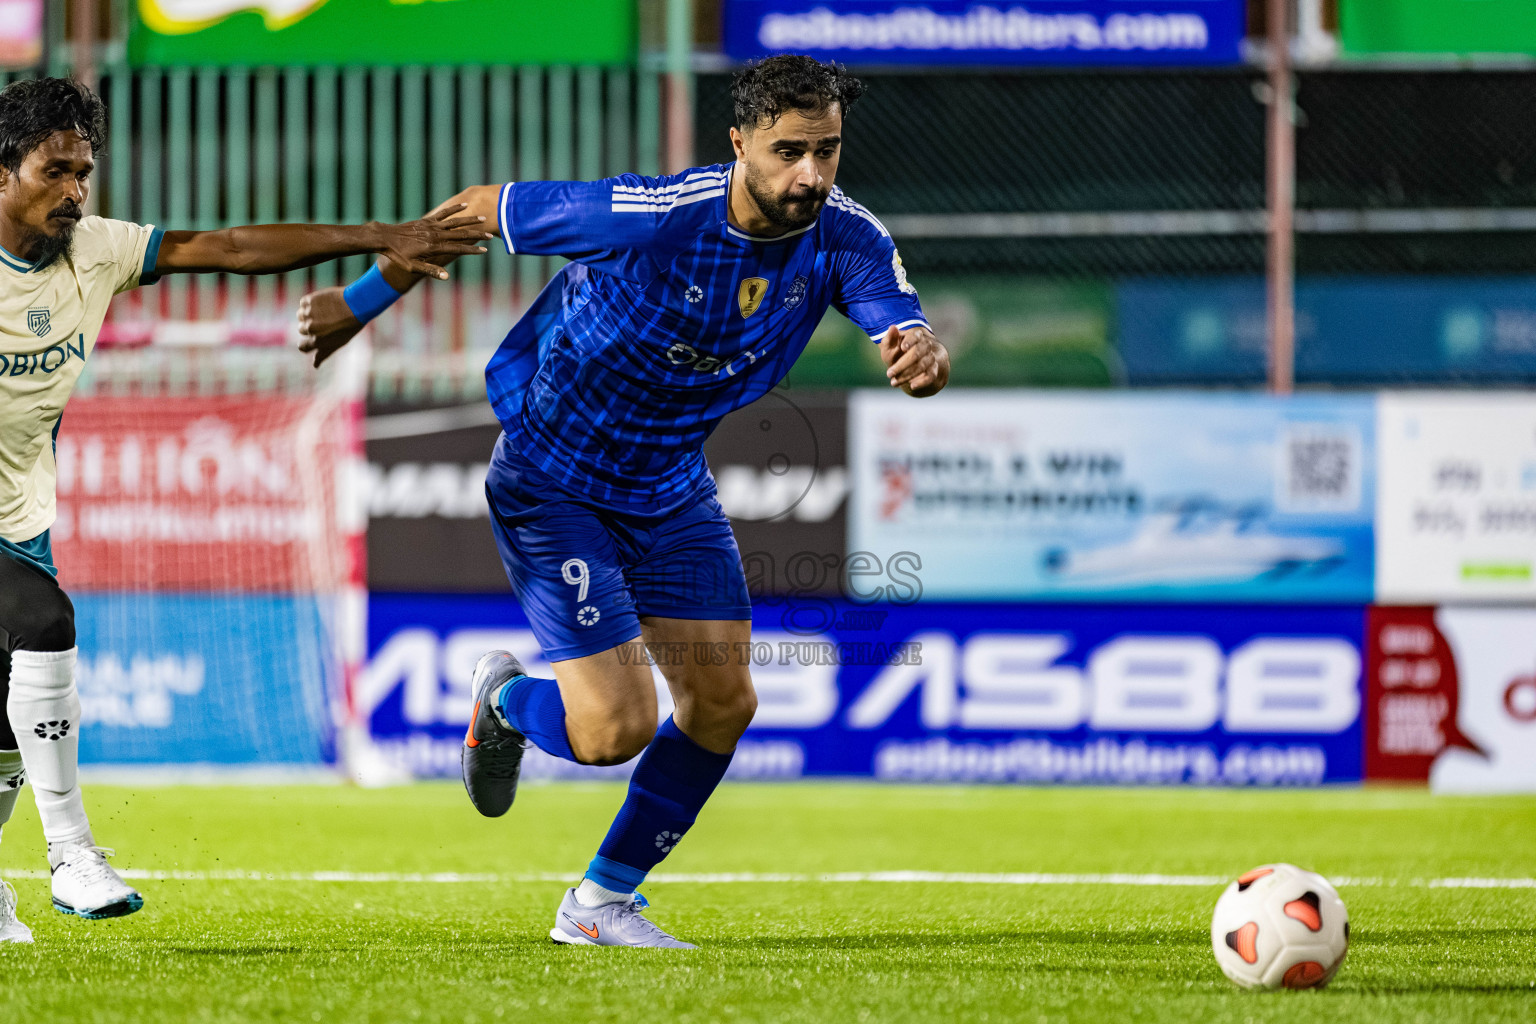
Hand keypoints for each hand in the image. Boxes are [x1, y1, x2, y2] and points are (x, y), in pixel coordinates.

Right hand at [297, 286, 361, 367]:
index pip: (302, 347)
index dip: (306, 343)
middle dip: (310, 326)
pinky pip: (303, 303)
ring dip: (308, 314)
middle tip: (325, 321)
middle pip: (301, 329)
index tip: (313, 337)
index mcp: (318, 341)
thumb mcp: (338, 343)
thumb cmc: (350, 326)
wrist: (357, 304)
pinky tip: (323, 303)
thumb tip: (314, 366)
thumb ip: (324, 353)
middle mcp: (311, 328)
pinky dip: (310, 303)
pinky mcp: (309, 301)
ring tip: (324, 312)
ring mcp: (309, 314)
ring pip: (300, 316)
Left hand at [373, 204, 491, 278]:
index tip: (484, 251)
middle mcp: (435, 235)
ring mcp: (431, 226)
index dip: (472, 250)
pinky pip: (444, 214)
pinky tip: (464, 205)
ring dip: (469, 220)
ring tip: (482, 218)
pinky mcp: (427, 220)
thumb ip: (431, 270)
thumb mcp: (413, 267)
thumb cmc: (398, 255)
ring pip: (454, 222)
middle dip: (476, 235)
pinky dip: (454, 209)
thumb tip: (447, 277)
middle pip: (460, 234)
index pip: (457, 248)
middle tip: (490, 235)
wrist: (384, 237)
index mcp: (433, 247)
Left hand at [879, 324, 948, 396]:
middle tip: (889, 373)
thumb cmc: (898, 354)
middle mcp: (926, 345)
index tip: (903, 347)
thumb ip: (889, 340)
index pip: (916, 335)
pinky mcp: (934, 371)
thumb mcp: (890, 348)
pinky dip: (922, 381)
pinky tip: (912, 386)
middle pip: (918, 352)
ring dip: (907, 375)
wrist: (911, 368)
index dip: (910, 341)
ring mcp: (931, 358)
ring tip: (894, 382)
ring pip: (923, 365)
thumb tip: (892, 327)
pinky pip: (931, 376)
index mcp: (915, 336)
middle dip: (902, 364)